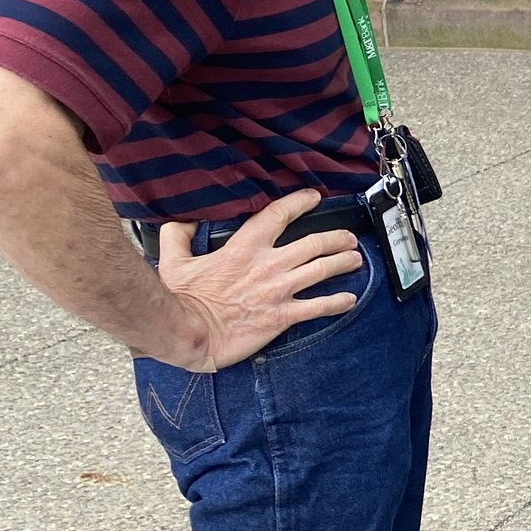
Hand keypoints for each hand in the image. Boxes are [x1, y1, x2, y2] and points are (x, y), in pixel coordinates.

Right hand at [152, 189, 363, 371]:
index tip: (314, 197)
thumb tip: (182, 220)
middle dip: (336, 238)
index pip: (278, 215)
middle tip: (348, 238)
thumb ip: (178, 235)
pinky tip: (350, 299)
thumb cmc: (181, 298)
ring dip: (343, 263)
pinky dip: (337, 302)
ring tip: (356, 259)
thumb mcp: (174, 260)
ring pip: (322, 270)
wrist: (188, 332)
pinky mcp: (282, 316)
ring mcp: (278, 290)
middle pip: (313, 243)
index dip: (299, 203)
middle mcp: (267, 265)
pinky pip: (318, 307)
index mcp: (243, 248)